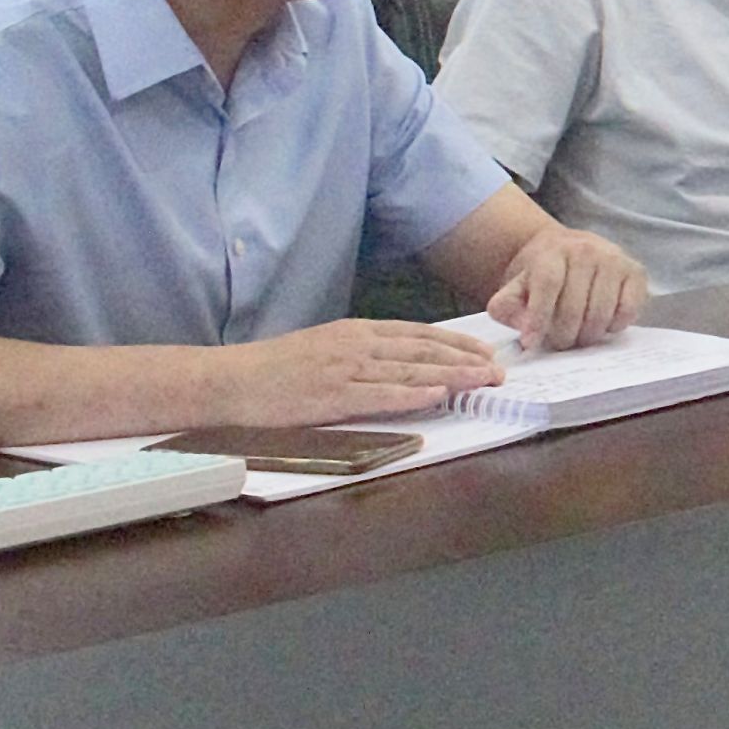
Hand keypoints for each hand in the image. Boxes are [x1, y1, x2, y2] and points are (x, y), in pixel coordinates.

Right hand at [208, 319, 504, 424]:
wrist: (230, 380)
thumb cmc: (275, 367)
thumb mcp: (325, 346)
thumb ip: (363, 352)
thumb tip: (402, 361)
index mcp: (356, 332)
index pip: (418, 335)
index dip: (456, 344)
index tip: (485, 353)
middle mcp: (356, 345)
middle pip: (423, 351)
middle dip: (465, 361)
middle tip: (498, 370)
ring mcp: (344, 370)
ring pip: (409, 372)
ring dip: (451, 377)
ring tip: (483, 382)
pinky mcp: (331, 396)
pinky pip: (379, 396)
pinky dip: (412, 395)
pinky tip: (437, 396)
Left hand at [485, 223, 648, 348]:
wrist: (567, 250)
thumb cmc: (540, 275)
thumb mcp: (514, 287)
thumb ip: (507, 307)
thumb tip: (526, 332)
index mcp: (553, 251)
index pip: (548, 285)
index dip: (539, 318)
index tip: (531, 342)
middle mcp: (587, 250)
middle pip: (575, 306)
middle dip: (563, 335)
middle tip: (558, 344)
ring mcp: (615, 259)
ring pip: (601, 313)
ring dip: (587, 335)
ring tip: (577, 336)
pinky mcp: (636, 272)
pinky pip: (627, 311)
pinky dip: (613, 326)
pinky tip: (601, 325)